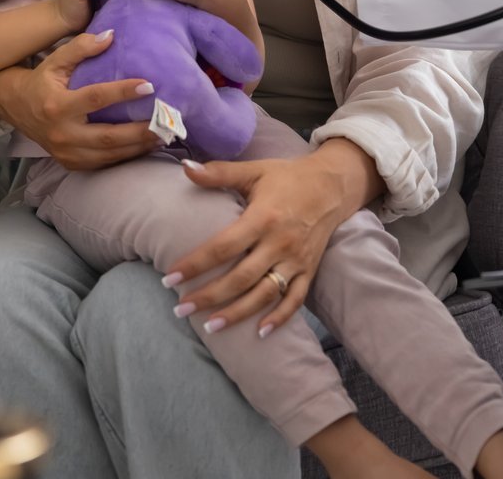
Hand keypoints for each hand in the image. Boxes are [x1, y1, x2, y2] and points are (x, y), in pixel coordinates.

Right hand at [0, 31, 159, 169]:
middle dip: (140, 132)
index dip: (123, 92)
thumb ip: (81, 46)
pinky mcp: (70, 163)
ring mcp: (66, 152)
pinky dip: (126, 157)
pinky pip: (103, 163)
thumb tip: (111, 35)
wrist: (15, 108)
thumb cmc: (41, 81)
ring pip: (108, 154)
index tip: (150, 86)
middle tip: (166, 123)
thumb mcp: (56, 60)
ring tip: (163, 136)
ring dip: (138, 147)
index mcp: (58, 105)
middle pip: (107, 136)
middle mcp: (62, 132)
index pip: (96, 98)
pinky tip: (145, 147)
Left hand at [163, 152, 357, 335]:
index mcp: (263, 218)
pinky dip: (280, 318)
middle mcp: (280, 243)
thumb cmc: (287, 177)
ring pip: (265, 294)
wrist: (333, 184)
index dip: (195, 264)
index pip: (223, 247)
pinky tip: (260, 333)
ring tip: (211, 327)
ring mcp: (297, 260)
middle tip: (180, 309)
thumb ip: (218, 173)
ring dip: (238, 313)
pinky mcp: (310, 270)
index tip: (169, 278)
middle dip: (209, 296)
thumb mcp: (254, 171)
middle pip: (240, 278)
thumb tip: (185, 168)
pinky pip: (296, 299)